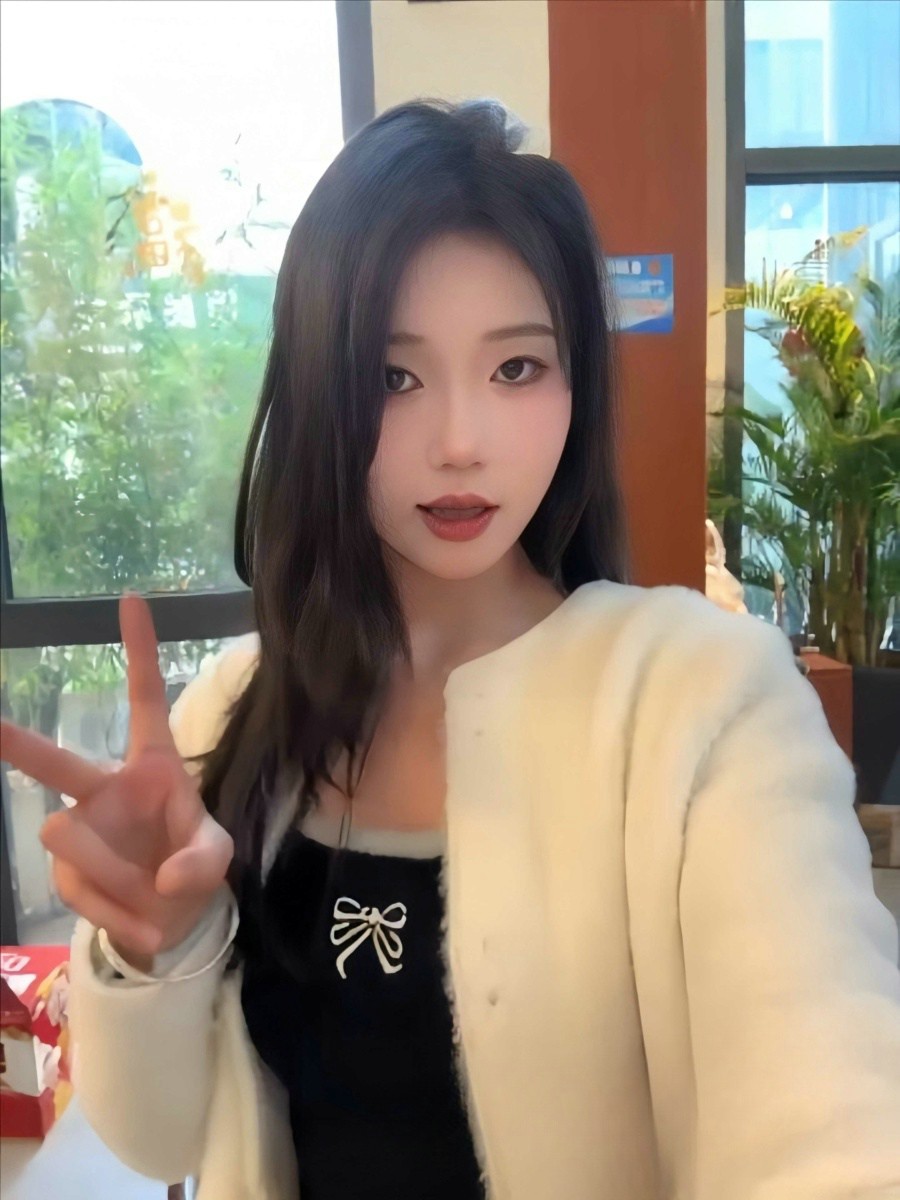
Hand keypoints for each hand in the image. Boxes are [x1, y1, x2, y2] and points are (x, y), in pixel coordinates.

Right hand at [0, 593, 234, 963]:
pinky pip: (81, 892)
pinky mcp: (64, 873)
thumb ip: (202, 861)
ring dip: (118, 877)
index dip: (139, 650)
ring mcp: (78, 831)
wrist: (172, 916)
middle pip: (57, 763)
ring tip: (153, 894)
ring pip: (72, 842)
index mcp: (152, 764)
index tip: (130, 599)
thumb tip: (164, 879)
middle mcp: (105, 789)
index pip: (145, 699)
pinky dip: (117, 913)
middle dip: (17, 743)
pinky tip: (143, 921)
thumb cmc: (192, 863)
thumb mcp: (217, 856)